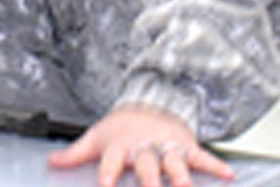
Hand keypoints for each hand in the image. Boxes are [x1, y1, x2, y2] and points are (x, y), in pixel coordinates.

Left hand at [47, 104, 232, 186]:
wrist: (151, 101)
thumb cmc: (122, 126)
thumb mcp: (96, 137)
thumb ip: (75, 153)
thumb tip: (51, 161)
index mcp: (120, 146)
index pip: (111, 161)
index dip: (107, 174)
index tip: (105, 185)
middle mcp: (144, 147)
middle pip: (147, 165)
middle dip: (151, 181)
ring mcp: (167, 146)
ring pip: (174, 163)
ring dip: (181, 178)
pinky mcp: (186, 146)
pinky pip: (201, 157)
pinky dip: (215, 166)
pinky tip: (228, 176)